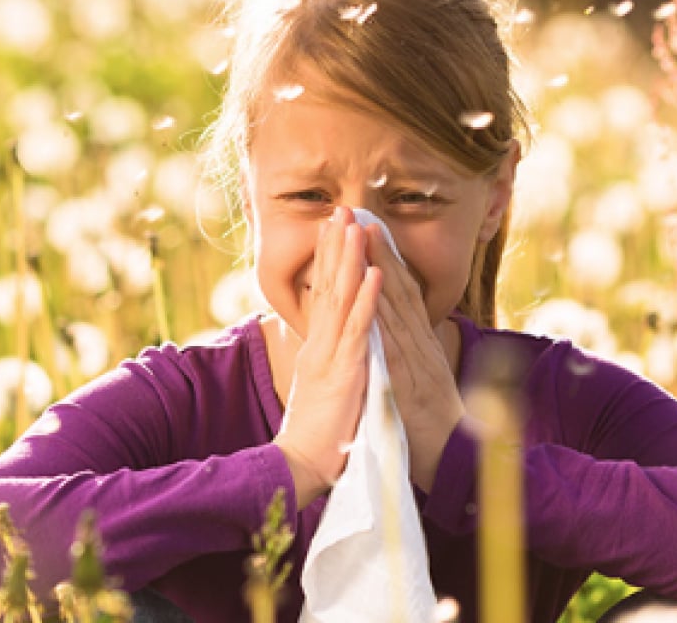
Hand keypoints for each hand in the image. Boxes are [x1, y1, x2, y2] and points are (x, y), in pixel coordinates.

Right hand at [274, 208, 382, 508]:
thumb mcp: (322, 389)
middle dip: (335, 246)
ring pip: (341, 298)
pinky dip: (367, 299)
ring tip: (356, 225)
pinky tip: (374, 273)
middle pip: (328, 286)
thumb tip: (330, 346)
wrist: (301, 467)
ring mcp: (331, 356)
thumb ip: (327, 363)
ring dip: (350, 260)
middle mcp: (320, 345)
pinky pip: (359, 330)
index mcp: (317, 348)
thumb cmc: (317, 436)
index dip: (330, 260)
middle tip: (340, 209)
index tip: (335, 229)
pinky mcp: (345, 372)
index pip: (323, 295)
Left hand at [364, 224, 465, 491]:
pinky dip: (384, 316)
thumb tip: (398, 334)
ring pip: (396, 307)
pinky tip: (373, 292)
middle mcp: (420, 345)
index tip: (367, 227)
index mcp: (419, 345)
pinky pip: (394, 345)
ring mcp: (417, 361)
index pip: (401, 293)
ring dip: (380, 269)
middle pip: (398, 289)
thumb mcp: (419, 382)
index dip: (385, 258)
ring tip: (363, 235)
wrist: (454, 463)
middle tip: (360, 213)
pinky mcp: (409, 383)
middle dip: (379, 249)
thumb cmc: (431, 426)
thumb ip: (409, 355)